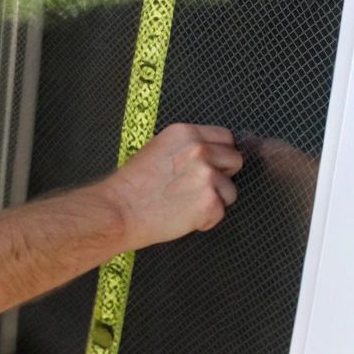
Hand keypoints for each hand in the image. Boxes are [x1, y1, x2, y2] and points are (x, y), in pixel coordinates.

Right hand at [101, 123, 243, 249]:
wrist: (119, 211)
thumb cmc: (132, 186)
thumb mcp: (158, 149)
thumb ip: (186, 147)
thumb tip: (211, 153)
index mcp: (186, 133)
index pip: (225, 137)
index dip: (219, 154)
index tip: (210, 165)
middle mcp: (200, 150)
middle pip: (235, 160)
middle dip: (222, 175)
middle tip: (196, 187)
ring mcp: (207, 176)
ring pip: (230, 190)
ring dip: (214, 200)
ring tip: (185, 203)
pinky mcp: (210, 202)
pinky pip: (221, 212)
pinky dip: (206, 219)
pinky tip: (183, 216)